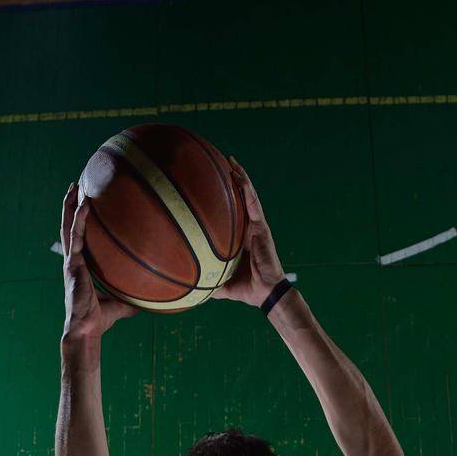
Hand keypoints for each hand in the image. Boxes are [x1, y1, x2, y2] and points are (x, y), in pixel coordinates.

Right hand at [60, 183, 139, 339]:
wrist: (86, 329)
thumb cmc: (100, 320)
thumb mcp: (121, 305)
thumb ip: (133, 298)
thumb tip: (154, 298)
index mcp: (80, 267)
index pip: (78, 238)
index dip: (78, 221)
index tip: (83, 204)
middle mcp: (72, 261)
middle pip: (69, 227)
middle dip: (70, 206)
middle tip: (75, 186)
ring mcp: (70, 261)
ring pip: (67, 226)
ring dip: (70, 205)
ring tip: (74, 186)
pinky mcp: (72, 264)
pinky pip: (75, 235)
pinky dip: (79, 219)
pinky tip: (85, 204)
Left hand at [213, 157, 287, 307]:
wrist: (266, 293)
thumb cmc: (249, 289)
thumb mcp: (223, 285)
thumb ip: (210, 282)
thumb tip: (190, 289)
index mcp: (242, 238)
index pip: (234, 213)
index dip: (226, 199)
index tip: (212, 187)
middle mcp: (250, 228)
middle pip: (242, 199)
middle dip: (233, 181)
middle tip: (221, 164)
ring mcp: (257, 226)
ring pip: (249, 196)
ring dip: (240, 178)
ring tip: (230, 161)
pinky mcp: (262, 227)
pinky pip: (253, 204)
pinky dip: (246, 189)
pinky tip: (237, 176)